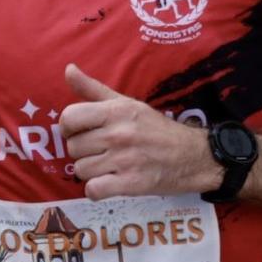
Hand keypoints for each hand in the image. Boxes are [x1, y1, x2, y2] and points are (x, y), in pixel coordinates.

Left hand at [58, 64, 217, 199]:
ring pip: (81, 170)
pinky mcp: (131, 184)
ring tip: (109, 167)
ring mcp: (125, 160)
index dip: (69, 128)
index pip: (69, 118)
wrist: (194, 156)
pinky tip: (110, 183)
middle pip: (73, 147)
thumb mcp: (128, 104)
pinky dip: (97, 191)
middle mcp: (119, 134)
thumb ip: (93, 89)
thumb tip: (68, 69)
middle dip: (84, 152)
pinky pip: (94, 190)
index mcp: (117, 111)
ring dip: (91, 172)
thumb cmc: (157, 129)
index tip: (81, 133)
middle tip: (102, 151)